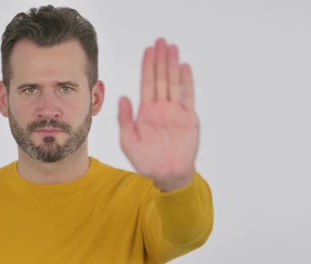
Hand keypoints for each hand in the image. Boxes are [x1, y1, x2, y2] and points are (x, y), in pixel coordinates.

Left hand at [118, 38, 199, 191]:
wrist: (167, 174)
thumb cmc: (146, 161)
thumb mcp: (128, 140)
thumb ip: (124, 119)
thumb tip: (122, 97)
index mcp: (146, 112)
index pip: (146, 83)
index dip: (147, 66)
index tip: (148, 50)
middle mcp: (161, 108)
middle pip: (161, 78)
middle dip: (160, 60)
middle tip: (161, 41)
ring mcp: (175, 112)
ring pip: (174, 83)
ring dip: (173, 65)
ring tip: (172, 48)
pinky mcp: (188, 119)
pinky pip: (188, 97)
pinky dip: (187, 82)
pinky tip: (184, 67)